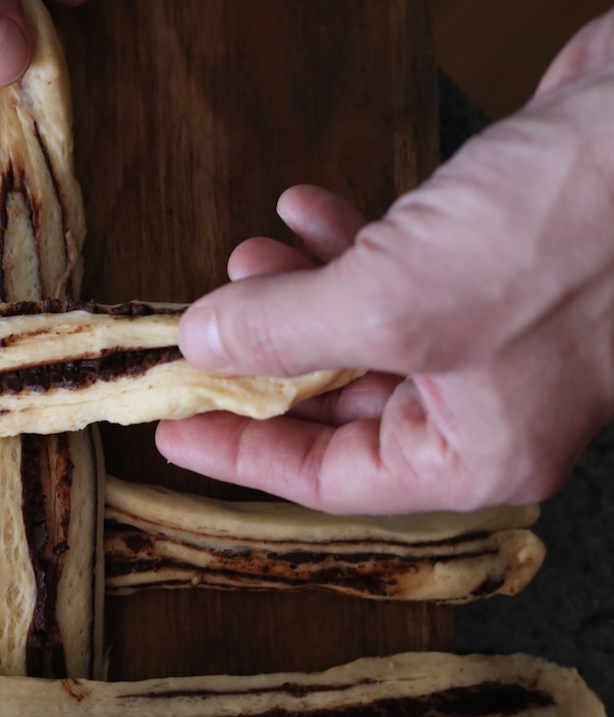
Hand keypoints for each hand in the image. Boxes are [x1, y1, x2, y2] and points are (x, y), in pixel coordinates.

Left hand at [157, 9, 613, 515]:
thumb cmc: (571, 231)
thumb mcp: (394, 302)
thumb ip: (285, 330)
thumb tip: (203, 343)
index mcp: (476, 451)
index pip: (331, 478)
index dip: (243, 452)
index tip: (174, 428)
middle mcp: (484, 402)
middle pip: (336, 403)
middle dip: (263, 356)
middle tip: (202, 327)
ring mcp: (490, 330)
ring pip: (359, 330)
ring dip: (295, 291)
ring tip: (248, 253)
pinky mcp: (491, 259)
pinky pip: (392, 269)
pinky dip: (342, 243)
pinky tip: (306, 208)